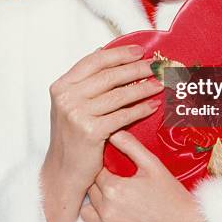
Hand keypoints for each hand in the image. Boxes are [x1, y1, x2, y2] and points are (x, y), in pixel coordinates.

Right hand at [40, 44, 162, 221]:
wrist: (64, 172)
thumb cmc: (72, 135)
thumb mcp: (71, 103)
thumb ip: (85, 80)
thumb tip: (103, 49)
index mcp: (61, 86)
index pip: (94, 62)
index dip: (119, 54)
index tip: (139, 51)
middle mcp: (67, 98)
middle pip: (109, 76)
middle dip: (136, 69)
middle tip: (156, 65)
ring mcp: (77, 115)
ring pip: (119, 95)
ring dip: (143, 88)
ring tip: (159, 84)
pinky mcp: (91, 132)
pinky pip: (123, 116)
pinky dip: (140, 109)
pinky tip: (153, 105)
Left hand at [80, 130, 212, 221]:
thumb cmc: (172, 196)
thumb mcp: (153, 165)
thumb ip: (130, 145)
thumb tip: (114, 131)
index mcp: (115, 189)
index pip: (96, 171)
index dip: (103, 166)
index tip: (112, 165)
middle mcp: (107, 212)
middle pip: (90, 190)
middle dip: (100, 183)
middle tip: (115, 179)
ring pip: (88, 212)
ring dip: (96, 203)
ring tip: (114, 198)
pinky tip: (119, 215)